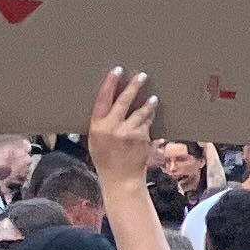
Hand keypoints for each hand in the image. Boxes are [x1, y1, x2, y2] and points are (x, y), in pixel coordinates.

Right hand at [83, 68, 158, 189]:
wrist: (120, 179)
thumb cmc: (106, 159)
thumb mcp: (96, 141)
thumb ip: (102, 124)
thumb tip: (110, 103)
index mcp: (97, 126)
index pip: (102, 99)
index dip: (110, 83)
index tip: (117, 70)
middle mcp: (112, 128)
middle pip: (124, 101)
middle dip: (133, 86)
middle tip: (142, 75)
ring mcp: (128, 132)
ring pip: (141, 111)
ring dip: (148, 104)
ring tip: (153, 99)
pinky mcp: (142, 138)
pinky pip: (148, 123)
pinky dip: (149, 120)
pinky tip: (151, 118)